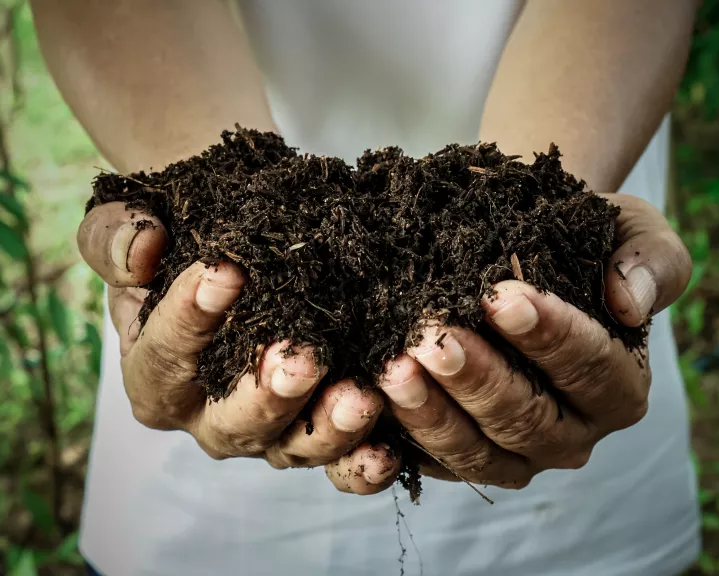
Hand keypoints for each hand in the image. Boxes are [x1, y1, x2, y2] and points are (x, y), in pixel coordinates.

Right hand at [78, 202, 398, 493]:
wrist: (236, 255)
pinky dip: (362, 465)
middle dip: (269, 394)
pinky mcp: (314, 434)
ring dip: (329, 429)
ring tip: (360, 398)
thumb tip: (141, 247)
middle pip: (234, 422)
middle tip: (301, 358)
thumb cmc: (179, 244)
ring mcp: (267, 432)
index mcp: (155, 376)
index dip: (190, 317)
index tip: (226, 272)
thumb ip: (115, 236)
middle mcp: (208, 416)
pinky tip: (388, 448)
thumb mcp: (128, 228)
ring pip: (293, 448)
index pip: (165, 354)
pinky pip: (337, 463)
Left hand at [378, 194, 690, 487]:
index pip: (591, 368)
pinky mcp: (466, 457)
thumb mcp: (632, 231)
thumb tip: (630, 303)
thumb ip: (650, 261)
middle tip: (433, 338)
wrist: (525, 256)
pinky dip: (401, 438)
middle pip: (527, 419)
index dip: (549, 336)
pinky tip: (371, 402)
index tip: (502, 297)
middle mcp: (572, 432)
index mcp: (620, 387)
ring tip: (393, 367)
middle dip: (478, 379)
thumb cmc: (580, 243)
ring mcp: (517, 454)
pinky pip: (433, 462)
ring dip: (432, 412)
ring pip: (477, 451)